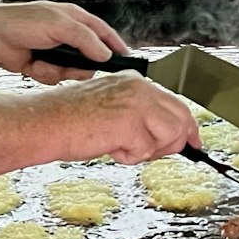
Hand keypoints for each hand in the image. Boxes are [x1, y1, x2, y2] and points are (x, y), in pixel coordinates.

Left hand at [0, 2, 128, 84]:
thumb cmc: (20, 21)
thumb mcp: (60, 25)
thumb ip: (86, 40)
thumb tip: (105, 54)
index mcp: (75, 19)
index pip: (104, 33)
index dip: (116, 46)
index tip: (126, 60)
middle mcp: (67, 35)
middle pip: (89, 58)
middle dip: (80, 66)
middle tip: (73, 67)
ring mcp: (55, 51)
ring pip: (72, 71)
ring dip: (58, 71)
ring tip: (44, 63)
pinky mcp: (43, 65)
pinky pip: (55, 77)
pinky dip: (44, 74)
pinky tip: (33, 66)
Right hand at [31, 72, 198, 164]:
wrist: (45, 123)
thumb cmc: (71, 120)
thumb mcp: (113, 111)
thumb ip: (140, 117)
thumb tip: (169, 136)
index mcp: (135, 81)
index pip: (176, 104)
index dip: (188, 128)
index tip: (193, 142)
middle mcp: (140, 87)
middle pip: (182, 119)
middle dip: (172, 143)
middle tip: (149, 152)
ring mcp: (137, 102)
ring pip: (171, 136)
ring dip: (149, 151)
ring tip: (122, 146)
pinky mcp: (131, 122)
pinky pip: (147, 151)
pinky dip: (129, 157)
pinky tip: (110, 148)